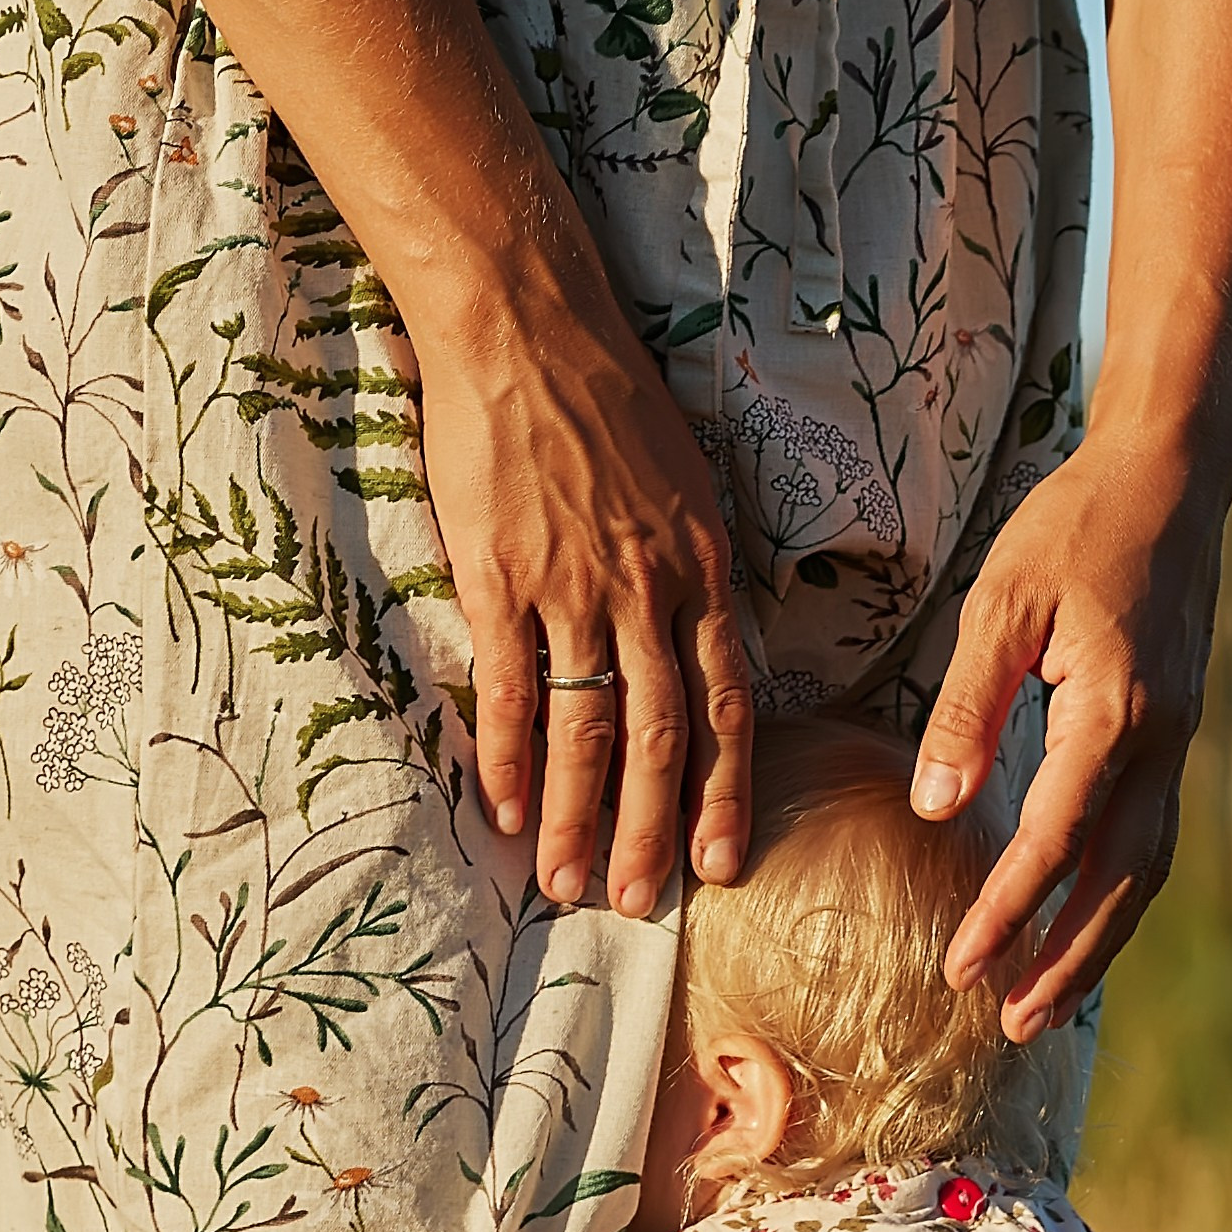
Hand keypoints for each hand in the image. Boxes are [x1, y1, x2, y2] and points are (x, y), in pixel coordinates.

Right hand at [167, 0, 754, 912]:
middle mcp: (651, 591)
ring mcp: (575, 587)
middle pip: (663, 738)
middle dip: (654, 833)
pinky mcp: (502, 576)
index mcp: (704, 571)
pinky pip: (512, 687)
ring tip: (569, 886)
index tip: (721, 863)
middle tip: (642, 907)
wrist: (526, 324)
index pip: (729, 705)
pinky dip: (512, 757)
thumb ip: (694, 574)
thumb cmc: (606, 400)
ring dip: (581, 817)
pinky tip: (510, 812)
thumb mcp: (687, 486)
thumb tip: (698, 649)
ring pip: (589, 728)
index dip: (724, 791)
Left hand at [917, 427, 1223, 1039]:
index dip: (1005, 911)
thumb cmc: (1075, 526)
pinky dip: (1117, 899)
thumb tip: (938, 810)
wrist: (1172, 479)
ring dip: (1098, 945)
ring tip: (1046, 1005)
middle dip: (1067, 961)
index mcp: (1112, 711)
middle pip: (1117, 884)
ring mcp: (1179, 745)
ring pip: (1145, 873)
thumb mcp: (1001, 603)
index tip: (959, 968)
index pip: (1053, 840)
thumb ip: (967, 709)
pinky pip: (1150, 840)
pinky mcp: (1176, 738)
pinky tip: (1080, 930)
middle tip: (1013, 1024)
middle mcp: (1160, 742)